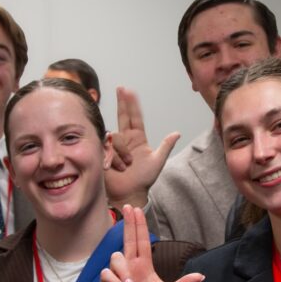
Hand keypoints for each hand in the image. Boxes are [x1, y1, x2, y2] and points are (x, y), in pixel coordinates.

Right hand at [100, 206, 203, 281]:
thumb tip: (202, 276)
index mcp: (144, 266)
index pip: (141, 241)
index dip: (138, 225)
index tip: (136, 209)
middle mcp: (130, 266)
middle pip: (127, 240)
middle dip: (128, 223)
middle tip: (128, 207)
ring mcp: (118, 275)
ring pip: (116, 257)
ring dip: (122, 270)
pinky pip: (107, 274)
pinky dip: (114, 280)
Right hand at [104, 87, 179, 207]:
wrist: (129, 193)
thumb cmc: (143, 180)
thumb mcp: (157, 161)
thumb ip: (165, 146)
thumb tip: (177, 133)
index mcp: (138, 138)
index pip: (135, 117)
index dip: (132, 104)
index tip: (128, 91)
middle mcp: (125, 139)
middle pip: (122, 116)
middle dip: (122, 102)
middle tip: (121, 88)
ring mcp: (113, 145)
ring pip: (116, 137)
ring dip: (122, 152)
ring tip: (126, 166)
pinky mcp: (103, 153)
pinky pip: (107, 148)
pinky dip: (113, 158)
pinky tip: (114, 167)